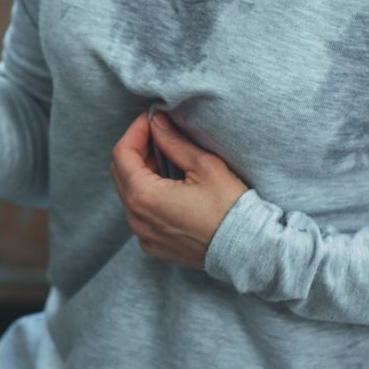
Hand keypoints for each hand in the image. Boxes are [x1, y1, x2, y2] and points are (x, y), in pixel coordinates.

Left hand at [110, 109, 250, 269]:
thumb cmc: (230, 208)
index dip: (135, 130)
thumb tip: (157, 122)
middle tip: (159, 134)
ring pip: (129, 193)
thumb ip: (173, 142)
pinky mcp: (155, 245)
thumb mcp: (204, 166)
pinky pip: (140, 214)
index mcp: (144, 197)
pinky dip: (147, 194)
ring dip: (142, 172)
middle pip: (120, 173)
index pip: (122, 153)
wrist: (248, 250)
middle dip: (136, 149)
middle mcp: (136, 219)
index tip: (151, 118)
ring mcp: (144, 236)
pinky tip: (169, 184)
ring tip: (166, 157)